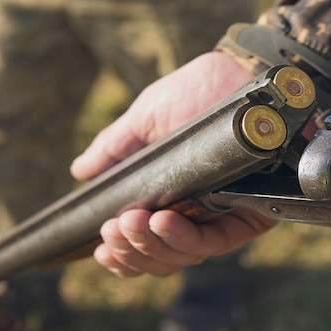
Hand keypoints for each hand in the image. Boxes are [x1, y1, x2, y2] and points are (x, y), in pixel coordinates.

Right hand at [70, 52, 276, 276]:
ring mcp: (222, 216)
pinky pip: (217, 241)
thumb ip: (115, 148)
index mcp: (168, 202)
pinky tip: (162, 221)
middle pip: (162, 259)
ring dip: (153, 246)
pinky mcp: (250, 213)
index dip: (122, 257)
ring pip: (186, 255)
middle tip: (113, 230)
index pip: (144, 247)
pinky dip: (187, 238)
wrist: (238, 71)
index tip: (101, 250)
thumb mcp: (147, 120)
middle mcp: (195, 216)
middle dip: (132, 252)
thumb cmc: (196, 93)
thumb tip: (80, 172)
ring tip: (131, 224)